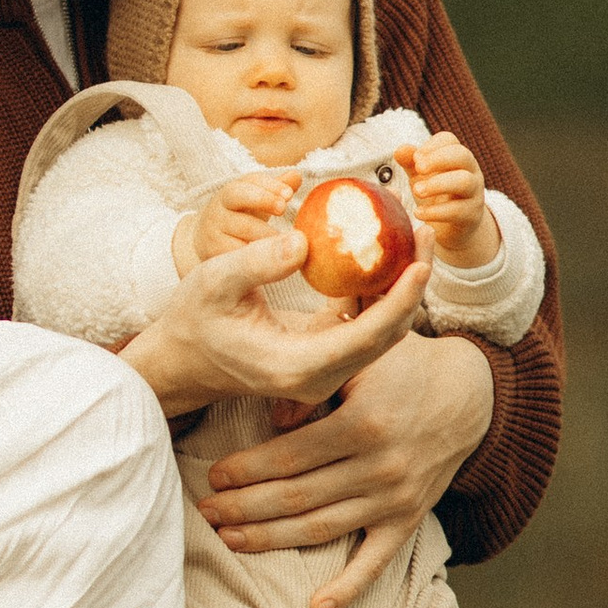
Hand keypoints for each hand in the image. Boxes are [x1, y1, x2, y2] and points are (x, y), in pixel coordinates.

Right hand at [121, 216, 432, 418]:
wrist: (183, 359)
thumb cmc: (194, 320)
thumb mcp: (212, 282)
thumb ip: (257, 262)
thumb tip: (304, 243)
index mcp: (298, 365)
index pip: (367, 335)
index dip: (400, 298)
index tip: (421, 261)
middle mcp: (320, 376)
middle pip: (388, 333)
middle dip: (413, 283)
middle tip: (424, 230)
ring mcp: (327, 369)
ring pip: (383, 329)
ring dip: (402, 284)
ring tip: (413, 233)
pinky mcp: (326, 354)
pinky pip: (366, 324)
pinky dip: (380, 289)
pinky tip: (384, 251)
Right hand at [182, 168, 296, 270]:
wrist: (206, 241)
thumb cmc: (239, 218)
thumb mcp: (255, 202)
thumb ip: (275, 189)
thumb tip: (296, 176)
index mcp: (231, 192)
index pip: (249, 181)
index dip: (269, 186)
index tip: (289, 194)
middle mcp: (219, 208)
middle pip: (240, 197)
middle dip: (264, 200)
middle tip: (284, 208)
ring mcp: (213, 230)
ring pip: (242, 227)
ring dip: (267, 231)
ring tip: (288, 237)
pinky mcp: (214, 252)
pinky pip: (237, 251)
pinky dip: (257, 254)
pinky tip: (274, 257)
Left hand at [200, 329, 495, 607]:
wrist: (470, 391)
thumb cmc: (402, 365)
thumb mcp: (360, 356)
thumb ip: (315, 382)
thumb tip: (274, 420)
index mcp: (362, 423)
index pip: (290, 456)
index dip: (247, 469)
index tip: (214, 476)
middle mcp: (380, 466)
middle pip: (297, 497)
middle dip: (244, 507)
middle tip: (205, 511)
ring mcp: (395, 499)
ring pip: (321, 529)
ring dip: (270, 540)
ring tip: (229, 541)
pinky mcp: (409, 519)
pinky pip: (376, 562)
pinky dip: (348, 589)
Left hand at [402, 133, 498, 270]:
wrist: (453, 229)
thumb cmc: (436, 196)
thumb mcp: (421, 178)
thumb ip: (410, 163)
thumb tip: (400, 150)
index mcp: (456, 158)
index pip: (449, 140)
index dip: (431, 145)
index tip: (415, 158)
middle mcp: (470, 172)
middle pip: (462, 155)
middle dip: (438, 159)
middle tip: (418, 168)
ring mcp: (474, 194)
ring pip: (464, 181)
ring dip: (438, 184)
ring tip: (417, 191)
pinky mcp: (471, 216)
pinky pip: (458, 210)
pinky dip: (436, 212)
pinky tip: (419, 213)